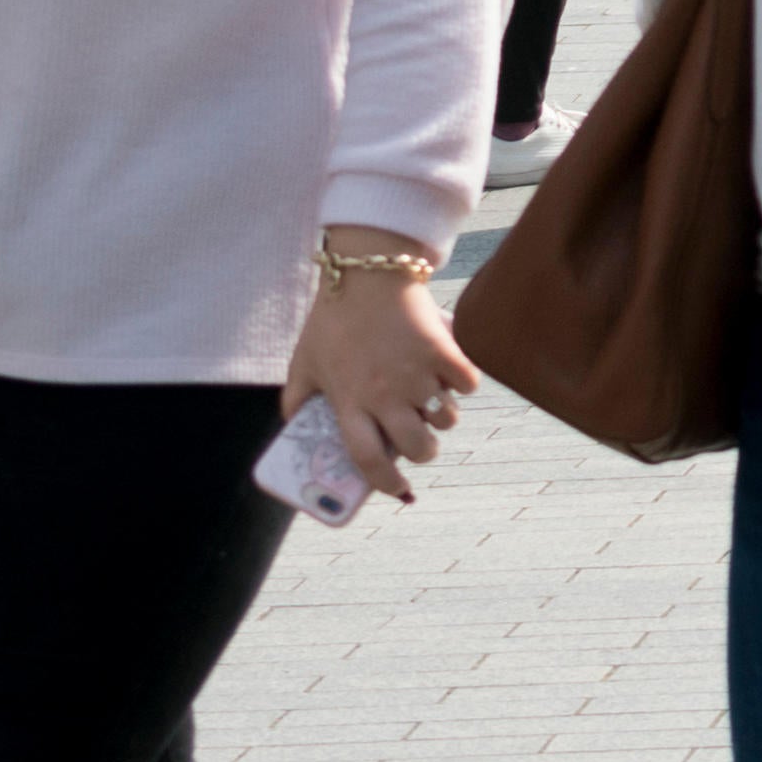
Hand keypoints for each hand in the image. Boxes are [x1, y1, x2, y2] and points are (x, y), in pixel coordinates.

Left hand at [284, 242, 471, 503]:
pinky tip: (450, 374)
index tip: (396, 488)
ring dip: (443, 417)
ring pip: (446, 418)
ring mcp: (417, 373)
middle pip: (418, 447)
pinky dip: (464, 384)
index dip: (385, 483)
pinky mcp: (443, 351)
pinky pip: (467, 384)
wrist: (369, 273)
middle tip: (420, 443)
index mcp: (350, 402)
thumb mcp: (303, 364)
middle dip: (424, 453)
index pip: (368, 459)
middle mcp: (385, 395)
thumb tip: (294, 428)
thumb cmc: (332, 321)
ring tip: (433, 402)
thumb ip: (296, 400)